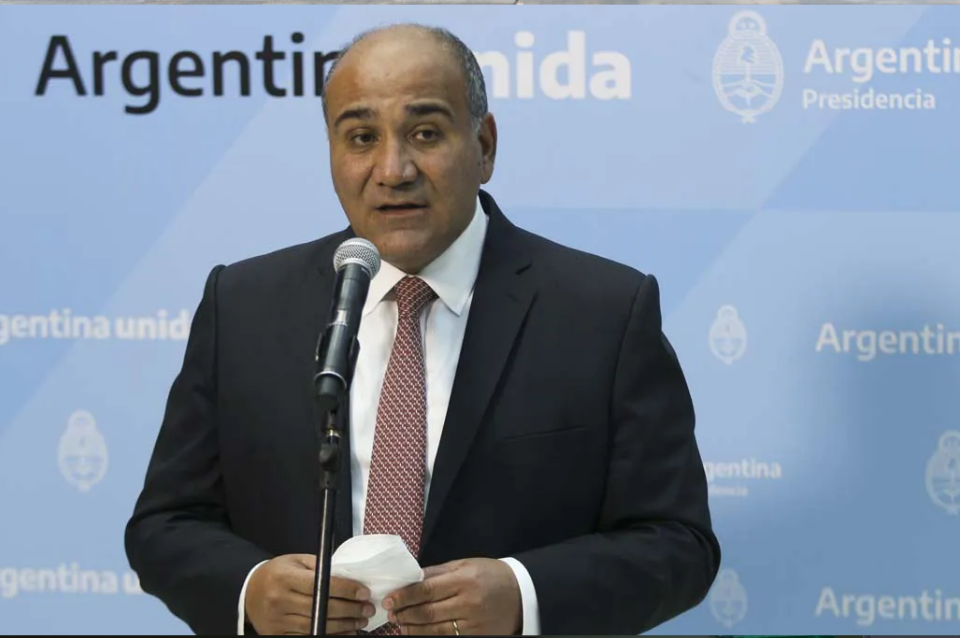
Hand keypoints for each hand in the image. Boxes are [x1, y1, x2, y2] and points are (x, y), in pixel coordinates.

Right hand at [245, 554, 374, 634]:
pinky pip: (307, 637)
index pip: (320, 584)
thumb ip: (320, 566)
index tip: (363, 592)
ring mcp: (277, 620)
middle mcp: (279, 600)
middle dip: (349, 610)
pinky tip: (345, 632)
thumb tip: (349, 576)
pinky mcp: (276, 634)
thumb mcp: (296, 561)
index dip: (344, 589)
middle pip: (320, 608)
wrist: (249, 591)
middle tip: (368, 609)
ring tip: (361, 621)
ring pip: (316, 625)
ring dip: (343, 625)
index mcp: (285, 577)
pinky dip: (329, 636)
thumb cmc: (278, 573)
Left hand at [383, 558, 521, 634]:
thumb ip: (439, 572)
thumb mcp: (466, 565)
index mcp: (464, 580)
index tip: (389, 598)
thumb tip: (411, 578)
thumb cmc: (491, 575)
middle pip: (427, 612)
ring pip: (434, 630)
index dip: (405, 595)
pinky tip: (417, 633)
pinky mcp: (477, 636)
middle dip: (404, 613)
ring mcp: (473, 623)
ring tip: (400, 624)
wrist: (522, 594)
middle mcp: (468, 603)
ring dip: (412, 628)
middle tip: (390, 612)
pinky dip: (429, 637)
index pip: (427, 589)